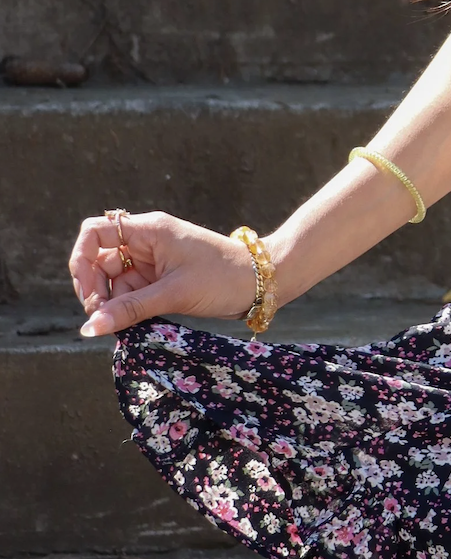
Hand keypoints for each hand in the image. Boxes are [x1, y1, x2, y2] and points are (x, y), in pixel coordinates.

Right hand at [69, 209, 256, 337]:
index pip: (95, 232)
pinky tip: (132, 325)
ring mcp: (152, 260)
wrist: (262, 282)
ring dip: (112, 304)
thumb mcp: (174, 293)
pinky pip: (130, 292)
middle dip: (95, 290)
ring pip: (114, 281)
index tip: (90, 295)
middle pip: (99, 261)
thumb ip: (130, 309)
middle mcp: (146, 241)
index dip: (82, 261)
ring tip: (122, 326)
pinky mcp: (160, 278)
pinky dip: (126, 309)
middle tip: (101, 319)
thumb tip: (89, 328)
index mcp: (149, 230)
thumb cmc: (222, 277)